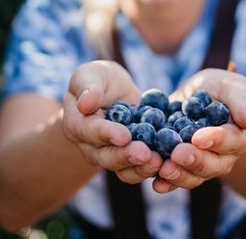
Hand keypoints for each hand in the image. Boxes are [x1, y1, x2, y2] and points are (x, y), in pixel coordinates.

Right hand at [62, 60, 162, 182]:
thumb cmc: (98, 80)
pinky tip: (168, 163)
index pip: (91, 132)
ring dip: (141, 168)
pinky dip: (154, 168)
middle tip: (145, 154)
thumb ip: (87, 87)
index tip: (124, 136)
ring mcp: (111, 156)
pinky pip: (140, 169)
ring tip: (159, 162)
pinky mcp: (131, 160)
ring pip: (123, 170)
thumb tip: (85, 103)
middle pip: (107, 157)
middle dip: (127, 156)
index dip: (107, 134)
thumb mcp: (90, 75)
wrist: (113, 92)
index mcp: (77, 125)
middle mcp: (91, 147)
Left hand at [153, 68, 245, 192]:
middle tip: (177, 154)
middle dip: (194, 160)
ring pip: (194, 176)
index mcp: (240, 137)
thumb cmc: (220, 89)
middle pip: (211, 165)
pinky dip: (166, 183)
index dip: (215, 140)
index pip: (231, 141)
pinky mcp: (182, 167)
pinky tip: (157, 184)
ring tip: (164, 169)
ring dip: (179, 175)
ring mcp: (203, 165)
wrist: (196, 96)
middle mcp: (224, 157)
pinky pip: (176, 180)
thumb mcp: (231, 87)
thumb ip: (241, 101)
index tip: (198, 137)